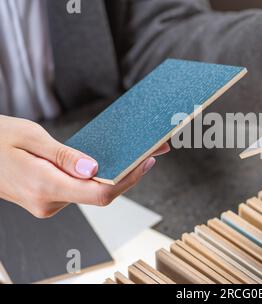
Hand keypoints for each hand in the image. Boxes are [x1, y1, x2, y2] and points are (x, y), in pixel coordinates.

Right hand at [0, 115, 169, 217]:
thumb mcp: (30, 137)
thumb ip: (64, 156)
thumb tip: (95, 169)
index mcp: (44, 187)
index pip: (100, 193)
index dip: (129, 179)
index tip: (148, 161)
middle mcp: (49, 202)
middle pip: (102, 193)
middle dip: (128, 173)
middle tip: (151, 151)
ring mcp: (48, 204)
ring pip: (92, 192)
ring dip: (114, 174)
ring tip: (135, 153)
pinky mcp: (48, 199)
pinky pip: (80, 190)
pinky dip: (97, 178)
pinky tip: (109, 163)